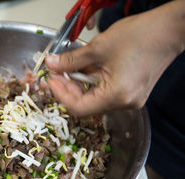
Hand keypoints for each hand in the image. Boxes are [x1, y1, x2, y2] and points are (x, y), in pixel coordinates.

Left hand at [45, 1, 184, 116]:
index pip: (78, 108)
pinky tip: (84, 68)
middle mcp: (124, 104)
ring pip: (94, 99)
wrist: (170, 29)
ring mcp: (129, 99)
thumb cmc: (141, 35)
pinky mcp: (131, 92)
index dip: (60, 94)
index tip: (50, 79)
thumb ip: (71, 60)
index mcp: (117, 96)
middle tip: (55, 72)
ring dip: (78, 84)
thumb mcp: (98, 48)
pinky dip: (91, 82)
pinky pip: (104, 92)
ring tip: (69, 67)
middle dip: (67, 88)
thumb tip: (52, 65)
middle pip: (85, 105)